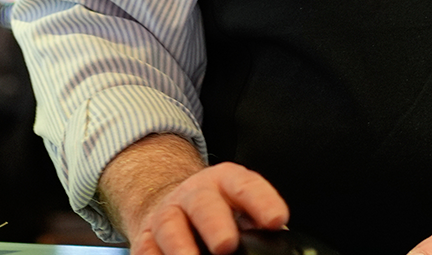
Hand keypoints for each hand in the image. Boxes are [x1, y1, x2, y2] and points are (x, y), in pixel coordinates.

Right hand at [127, 162, 289, 254]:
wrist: (171, 204)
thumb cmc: (218, 211)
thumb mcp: (241, 207)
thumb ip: (259, 223)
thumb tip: (284, 241)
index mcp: (226, 183)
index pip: (246, 186)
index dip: (262, 202)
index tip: (277, 220)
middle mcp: (195, 195)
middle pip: (204, 204)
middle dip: (215, 224)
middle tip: (226, 245)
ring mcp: (168, 215)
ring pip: (170, 227)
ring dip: (181, 247)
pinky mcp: (146, 238)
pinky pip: (147, 250)